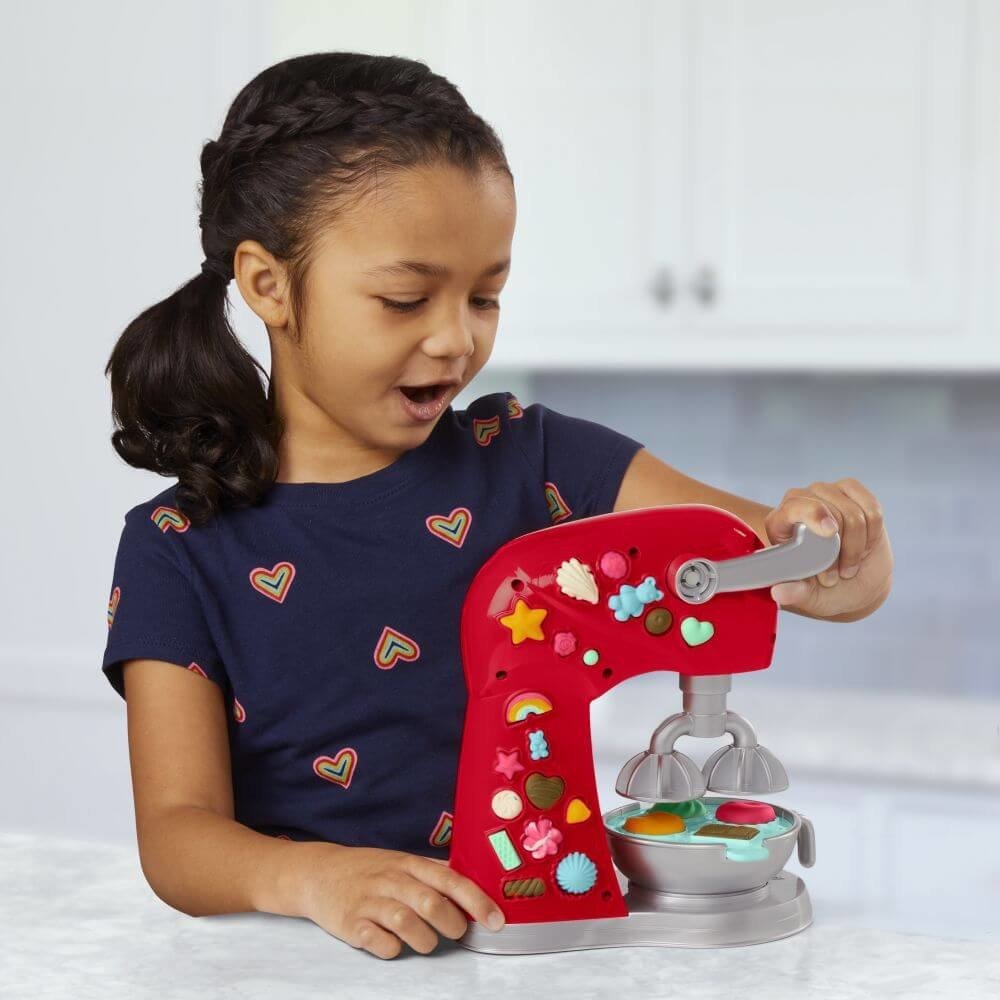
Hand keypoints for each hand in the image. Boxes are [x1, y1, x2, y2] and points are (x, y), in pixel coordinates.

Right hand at [294, 843, 504, 959]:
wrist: (317, 873)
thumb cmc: (368, 869)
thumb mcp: (401, 861)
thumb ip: (433, 873)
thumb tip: (474, 884)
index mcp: (408, 863)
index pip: (450, 880)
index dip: (476, 901)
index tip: (496, 920)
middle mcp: (391, 880)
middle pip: (431, 903)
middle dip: (452, 924)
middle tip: (457, 932)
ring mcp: (369, 901)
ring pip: (407, 923)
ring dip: (425, 940)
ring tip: (426, 941)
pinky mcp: (350, 924)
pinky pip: (379, 943)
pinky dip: (393, 949)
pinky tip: (394, 944)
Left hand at [764, 478, 893, 620]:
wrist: (853, 582)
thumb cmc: (824, 588)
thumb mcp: (808, 595)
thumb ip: (795, 593)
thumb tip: (778, 594)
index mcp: (779, 524)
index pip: (793, 508)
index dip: (813, 515)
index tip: (831, 532)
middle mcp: (799, 501)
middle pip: (830, 513)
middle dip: (840, 549)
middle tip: (838, 574)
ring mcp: (825, 493)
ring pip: (854, 514)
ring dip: (857, 546)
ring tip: (848, 564)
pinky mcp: (851, 491)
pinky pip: (872, 510)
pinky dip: (873, 533)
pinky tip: (863, 545)